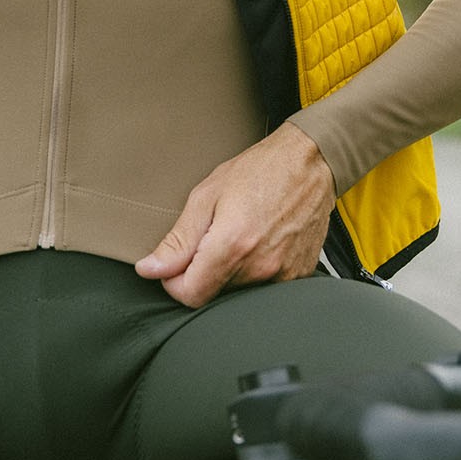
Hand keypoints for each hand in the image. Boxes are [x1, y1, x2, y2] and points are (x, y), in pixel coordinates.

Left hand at [134, 122, 335, 307]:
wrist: (310, 163)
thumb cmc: (260, 171)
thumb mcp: (207, 195)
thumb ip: (178, 240)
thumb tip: (151, 269)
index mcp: (232, 247)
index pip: (189, 296)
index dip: (175, 281)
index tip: (178, 262)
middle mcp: (260, 268)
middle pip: (214, 294)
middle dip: (203, 272)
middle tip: (213, 236)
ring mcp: (283, 275)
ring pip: (238, 291)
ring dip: (230, 271)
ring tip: (240, 234)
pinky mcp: (298, 275)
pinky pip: (264, 285)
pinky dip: (255, 269)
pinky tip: (260, 240)